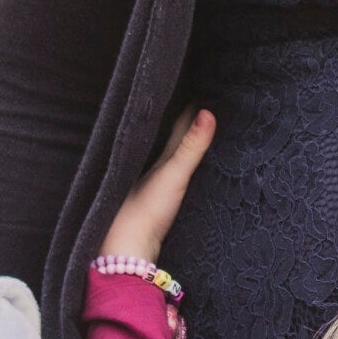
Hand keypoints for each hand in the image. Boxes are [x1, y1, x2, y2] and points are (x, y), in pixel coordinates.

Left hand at [100, 107, 215, 264]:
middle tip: (208, 101)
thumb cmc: (145, 210)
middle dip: (187, 120)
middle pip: (170, 135)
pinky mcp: (156, 199)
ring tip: (202, 125)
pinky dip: (182, 163)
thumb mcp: (173, 175)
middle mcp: (148, 163)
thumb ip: (191, 146)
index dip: (190, 106)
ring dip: (184, 141)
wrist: (128, 250)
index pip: (175, 121)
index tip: (208, 88)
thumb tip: (209, 112)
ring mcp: (151, 181)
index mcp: (150, 152)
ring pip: (169, 153)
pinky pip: (173, 171)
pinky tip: (188, 163)